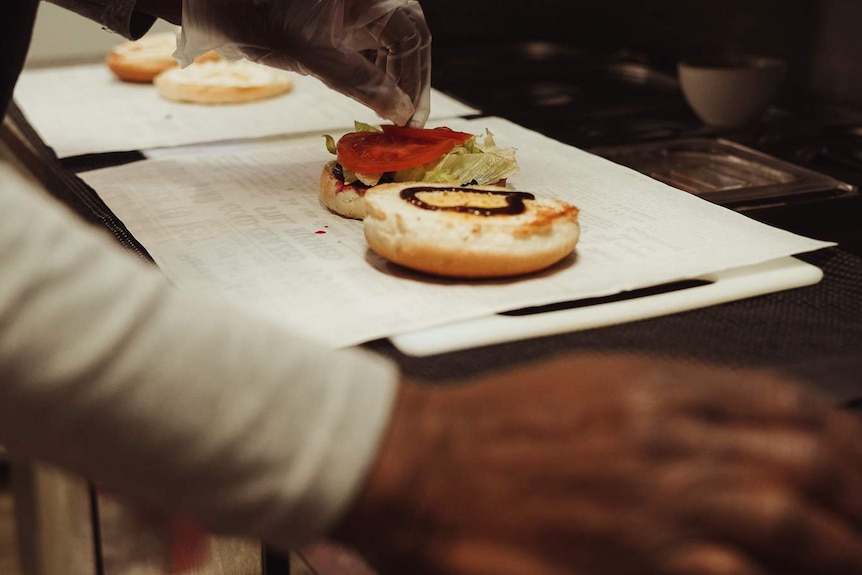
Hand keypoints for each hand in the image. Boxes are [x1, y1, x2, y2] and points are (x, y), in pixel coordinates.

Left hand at [176, 0, 430, 126]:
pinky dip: (375, 73)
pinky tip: (373, 98)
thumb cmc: (262, 15)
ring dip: (394, 80)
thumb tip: (399, 111)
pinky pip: (371, 47)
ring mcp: (356, 7)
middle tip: (406, 122)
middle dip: (409, 81)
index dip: (417, 79)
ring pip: (391, 45)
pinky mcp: (341, 20)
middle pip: (407, 39)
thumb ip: (360, 82)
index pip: (412, 35)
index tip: (413, 116)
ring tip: (390, 115)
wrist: (218, 2)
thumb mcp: (313, 54)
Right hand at [335, 354, 861, 574]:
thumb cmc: (489, 425)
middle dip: (856, 491)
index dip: (841, 436)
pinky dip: (764, 573)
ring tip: (848, 555)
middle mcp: (665, 435)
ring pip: (787, 515)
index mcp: (653, 385)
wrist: (419, 461)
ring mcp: (653, 499)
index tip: (854, 463)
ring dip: (835, 540)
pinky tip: (772, 574)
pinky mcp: (633, 559)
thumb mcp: (584, 384)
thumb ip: (664, 398)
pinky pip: (728, 570)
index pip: (785, 402)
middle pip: (805, 456)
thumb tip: (736, 423)